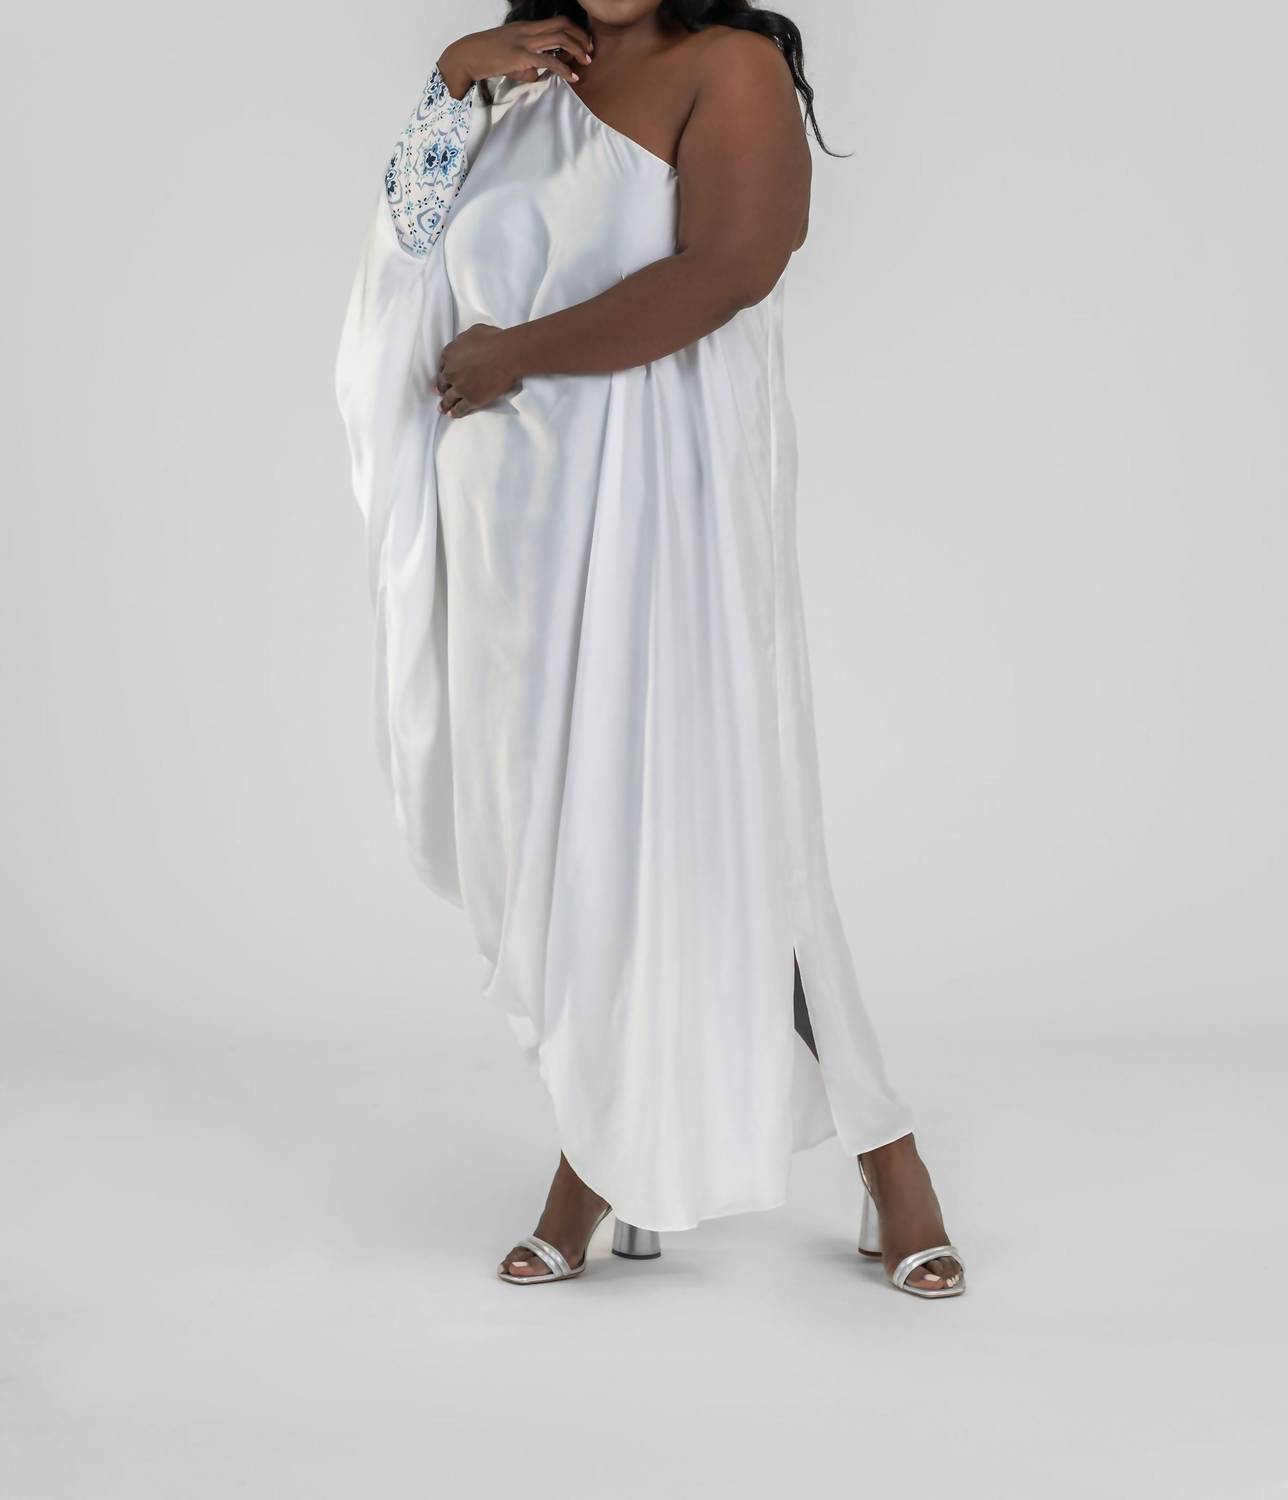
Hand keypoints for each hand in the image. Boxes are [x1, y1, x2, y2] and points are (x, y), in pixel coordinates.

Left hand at [435, 324, 520, 416]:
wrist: (507, 355)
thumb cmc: (494, 340)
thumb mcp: (474, 332)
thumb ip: (463, 341)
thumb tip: (464, 346)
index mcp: (449, 353)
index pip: (442, 365)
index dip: (443, 371)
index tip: (443, 376)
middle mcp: (451, 371)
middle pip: (443, 382)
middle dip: (441, 388)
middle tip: (440, 392)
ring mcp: (460, 387)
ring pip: (448, 398)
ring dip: (444, 404)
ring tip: (442, 409)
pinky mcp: (471, 399)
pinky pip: (460, 408)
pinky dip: (455, 412)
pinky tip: (452, 415)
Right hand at [438, 18, 593, 99]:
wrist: (468, 55)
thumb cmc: (486, 57)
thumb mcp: (510, 57)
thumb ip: (527, 63)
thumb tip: (538, 74)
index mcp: (526, 27)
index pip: (557, 21)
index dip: (574, 30)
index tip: (583, 43)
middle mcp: (528, 30)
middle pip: (563, 26)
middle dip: (581, 37)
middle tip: (590, 51)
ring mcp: (525, 41)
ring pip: (560, 39)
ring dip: (578, 50)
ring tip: (587, 62)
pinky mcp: (521, 56)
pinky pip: (549, 61)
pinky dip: (564, 69)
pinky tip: (573, 78)